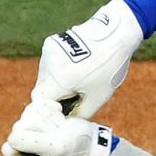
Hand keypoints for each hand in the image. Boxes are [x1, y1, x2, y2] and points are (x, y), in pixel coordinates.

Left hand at [1, 100, 112, 155]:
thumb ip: (33, 143)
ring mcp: (29, 136)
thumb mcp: (56, 146)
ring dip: (47, 117)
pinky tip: (59, 115)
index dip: (29, 137)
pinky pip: (33, 107)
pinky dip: (48, 107)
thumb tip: (11, 138)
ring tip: (60, 127)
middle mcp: (24, 153)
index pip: (10, 145)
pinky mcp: (36, 122)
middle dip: (42, 125)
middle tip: (58, 133)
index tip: (47, 140)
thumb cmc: (76, 147)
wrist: (91, 140)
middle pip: (19, 126)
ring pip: (26, 114)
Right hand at [32, 0, 142, 118]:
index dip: (51, 109)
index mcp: (58, 79)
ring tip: (79, 77)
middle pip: (42, 89)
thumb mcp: (97, 98)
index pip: (40, 102)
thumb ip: (78, 114)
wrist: (115, 34)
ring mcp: (48, 51)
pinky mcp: (51, 42)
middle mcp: (48, 64)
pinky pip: (49, 63)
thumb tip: (67, 121)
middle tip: (76, 94)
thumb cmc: (109, 68)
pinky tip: (76, 66)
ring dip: (57, 82)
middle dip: (56, 95)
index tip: (64, 110)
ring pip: (45, 76)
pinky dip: (59, 69)